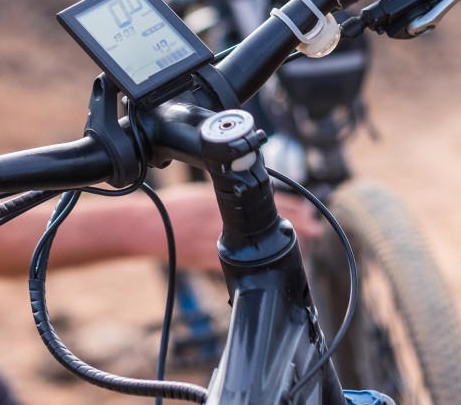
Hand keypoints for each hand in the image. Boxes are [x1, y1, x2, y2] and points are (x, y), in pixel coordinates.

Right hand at [151, 182, 323, 272]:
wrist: (146, 227)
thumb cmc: (171, 209)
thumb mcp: (199, 193)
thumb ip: (222, 194)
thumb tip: (244, 194)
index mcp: (220, 198)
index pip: (263, 200)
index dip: (290, 206)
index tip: (308, 210)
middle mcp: (221, 217)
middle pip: (266, 221)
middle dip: (294, 224)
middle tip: (315, 228)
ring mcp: (214, 238)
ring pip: (257, 243)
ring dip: (280, 245)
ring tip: (303, 246)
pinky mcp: (206, 257)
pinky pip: (237, 263)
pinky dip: (256, 264)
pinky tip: (270, 266)